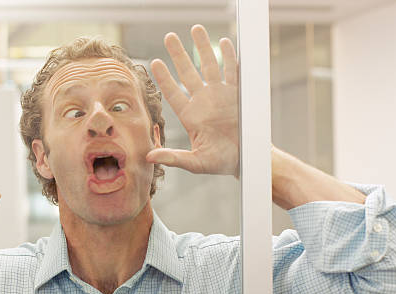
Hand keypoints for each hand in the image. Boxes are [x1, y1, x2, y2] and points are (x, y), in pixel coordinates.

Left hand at [148, 24, 238, 177]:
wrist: (247, 159)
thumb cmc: (220, 163)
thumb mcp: (195, 163)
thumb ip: (173, 158)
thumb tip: (148, 157)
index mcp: (190, 116)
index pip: (173, 92)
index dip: (164, 78)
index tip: (154, 62)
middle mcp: (203, 102)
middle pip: (188, 73)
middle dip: (179, 54)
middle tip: (169, 37)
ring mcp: (220, 96)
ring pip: (210, 66)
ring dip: (203, 48)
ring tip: (196, 29)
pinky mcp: (238, 94)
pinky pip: (233, 71)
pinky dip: (229, 57)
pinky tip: (224, 42)